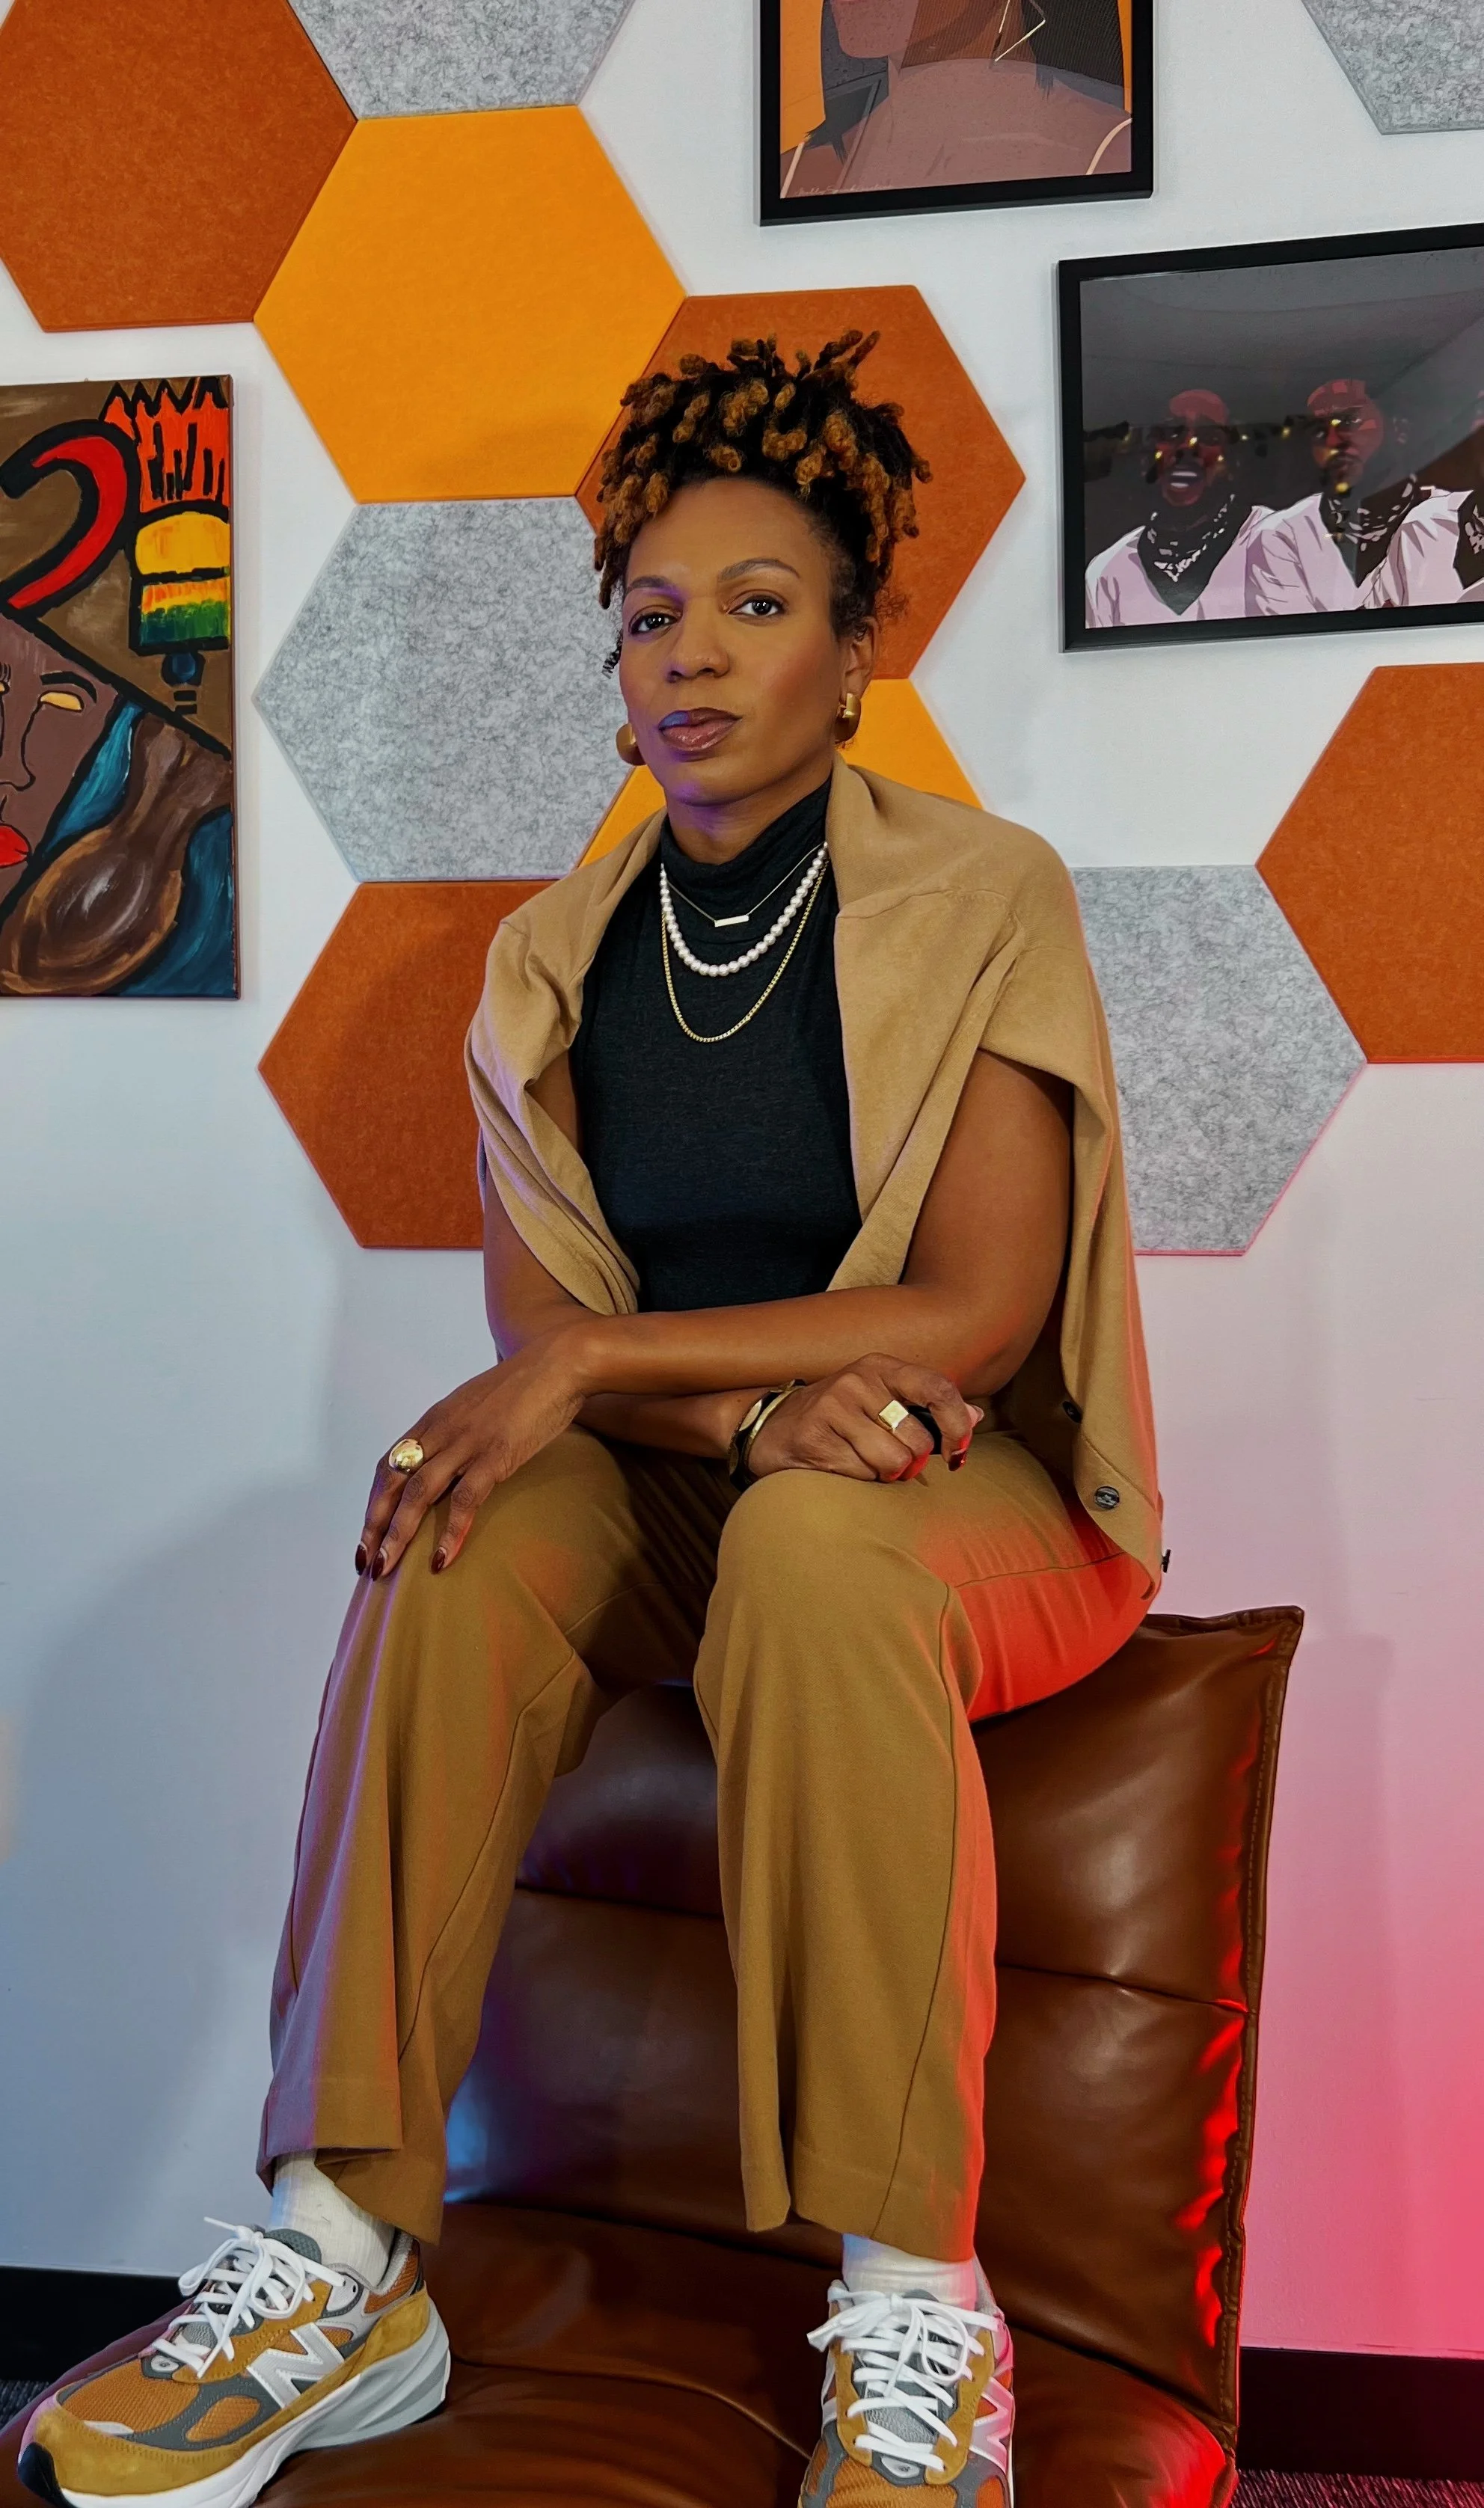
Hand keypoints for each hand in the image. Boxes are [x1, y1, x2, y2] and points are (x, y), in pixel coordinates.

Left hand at [357, 1333, 583, 1579]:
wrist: (559, 1363)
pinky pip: (465, 1499)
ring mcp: (466, 1443)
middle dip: (374, 1527)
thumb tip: (452, 1466)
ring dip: (398, 1535)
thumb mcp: (477, 1407)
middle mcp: (440, 1431)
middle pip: (392, 1484)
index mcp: (434, 1421)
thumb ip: (458, 1433)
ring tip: (385, 1569)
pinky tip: (442, 1558)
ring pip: (417, 1494)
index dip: (373, 1505)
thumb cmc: (525, 1386)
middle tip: (364, 1564)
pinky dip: (450, 1532)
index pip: (388, 1467)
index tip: (367, 1538)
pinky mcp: (495, 1454)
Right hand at [747, 1357, 981, 1483]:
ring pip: (892, 1462)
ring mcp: (833, 1406)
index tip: (957, 1452)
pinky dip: (856, 1479)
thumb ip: (929, 1409)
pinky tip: (837, 1464)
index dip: (956, 1425)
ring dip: (883, 1473)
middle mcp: (858, 1380)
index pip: (937, 1388)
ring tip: (861, 1461)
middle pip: (917, 1439)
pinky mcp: (814, 1436)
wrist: (770, 1426)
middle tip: (891, 1460)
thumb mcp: (884, 1402)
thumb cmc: (839, 1418)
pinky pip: (860, 1474)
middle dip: (911, 1462)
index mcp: (882, 1367)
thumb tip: (976, 1417)